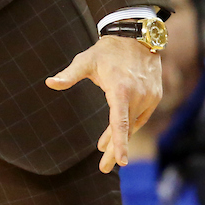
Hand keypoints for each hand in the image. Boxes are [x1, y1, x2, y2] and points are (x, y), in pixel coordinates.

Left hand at [45, 35, 162, 172]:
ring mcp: (150, 97)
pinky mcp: (155, 96)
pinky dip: (130, 126)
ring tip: (106, 151)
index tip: (120, 162)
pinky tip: (120, 133)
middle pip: (125, 129)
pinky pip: (141, 116)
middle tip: (104, 168)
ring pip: (133, 124)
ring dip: (121, 138)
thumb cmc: (107, 50)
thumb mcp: (86, 61)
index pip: (120, 123)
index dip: (119, 143)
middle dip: (115, 149)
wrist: (137, 36)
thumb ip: (69, 75)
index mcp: (121, 90)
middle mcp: (139, 96)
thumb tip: (49, 83)